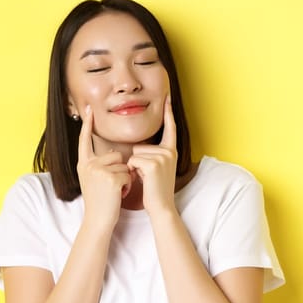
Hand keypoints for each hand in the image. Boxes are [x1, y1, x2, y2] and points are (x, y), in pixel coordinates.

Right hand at [77, 105, 131, 227]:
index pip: (84, 140)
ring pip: (123, 165)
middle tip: (111, 188)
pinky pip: (127, 175)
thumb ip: (98, 165)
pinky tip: (118, 195)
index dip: (87, 125)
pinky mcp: (111, 178)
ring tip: (114, 192)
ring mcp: (99, 171)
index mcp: (83, 164)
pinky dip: (127, 186)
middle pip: (114, 155)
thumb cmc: (99, 202)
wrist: (97, 220)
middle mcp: (88, 165)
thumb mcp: (92, 180)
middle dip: (119, 171)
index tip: (88, 110)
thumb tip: (113, 153)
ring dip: (124, 179)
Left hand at [127, 94, 178, 214]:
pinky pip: (133, 160)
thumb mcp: (154, 169)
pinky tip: (143, 180)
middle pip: (139, 145)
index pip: (169, 128)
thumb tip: (135, 150)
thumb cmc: (153, 189)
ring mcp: (163, 157)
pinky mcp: (154, 164)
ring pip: (135, 153)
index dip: (168, 112)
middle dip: (137, 161)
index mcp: (170, 151)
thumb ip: (149, 156)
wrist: (161, 206)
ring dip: (135, 167)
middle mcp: (169, 151)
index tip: (167, 96)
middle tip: (147, 176)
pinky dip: (133, 171)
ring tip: (146, 179)